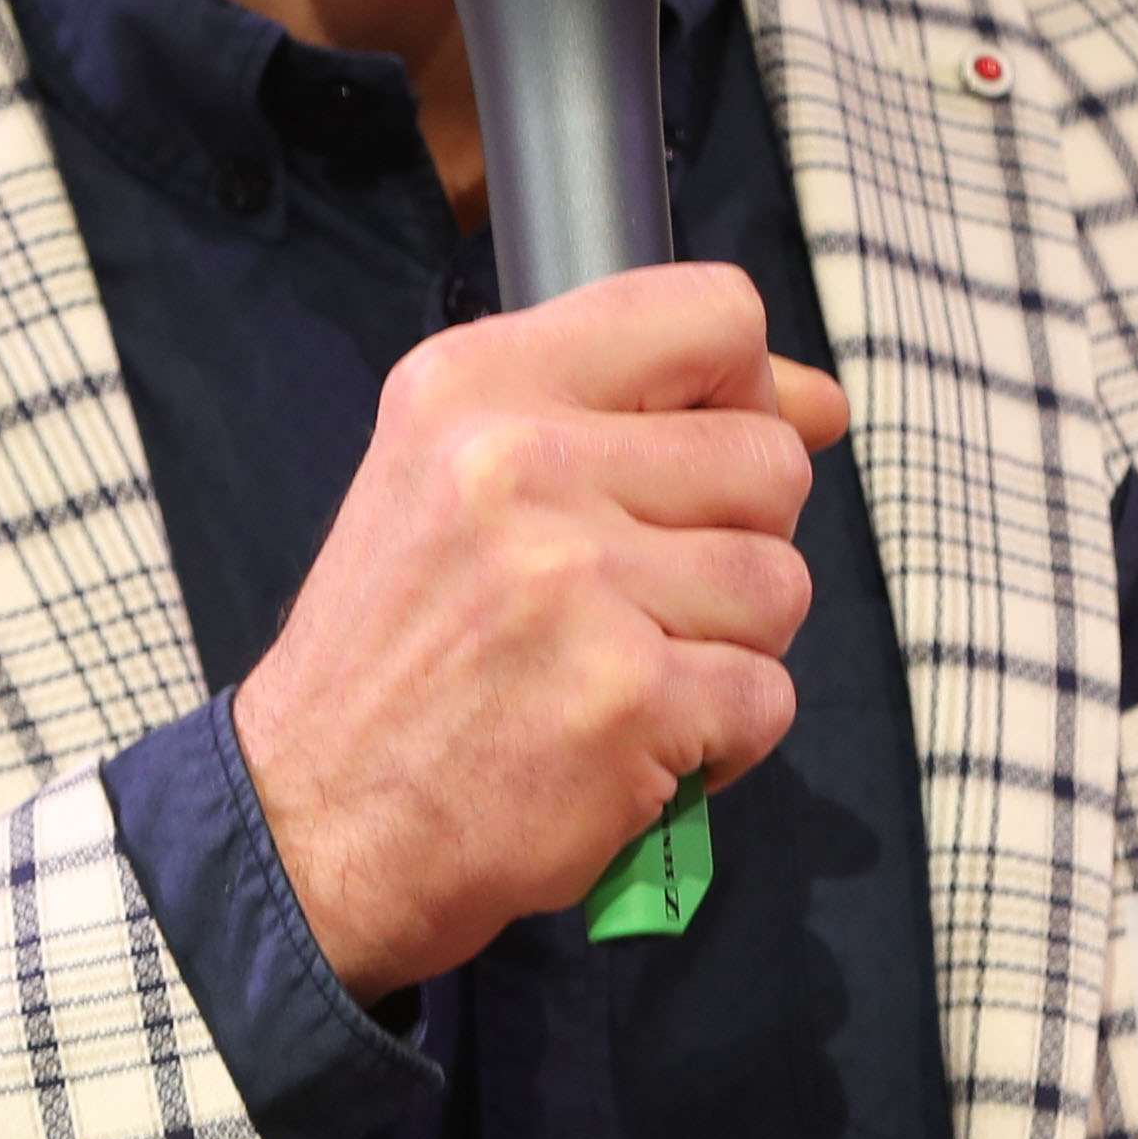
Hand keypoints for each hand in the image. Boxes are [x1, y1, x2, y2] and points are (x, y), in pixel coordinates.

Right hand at [237, 261, 850, 997]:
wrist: (314, 824)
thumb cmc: (403, 656)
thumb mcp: (461, 479)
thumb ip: (637, 417)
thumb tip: (823, 403)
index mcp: (478, 385)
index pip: (712, 314)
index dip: (744, 395)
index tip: (697, 463)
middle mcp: (519, 463)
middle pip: (770, 462)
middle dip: (736, 544)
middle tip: (640, 602)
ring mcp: (574, 582)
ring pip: (781, 583)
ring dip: (730, 649)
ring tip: (628, 675)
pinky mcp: (625, 699)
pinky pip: (768, 695)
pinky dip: (721, 741)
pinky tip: (633, 745)